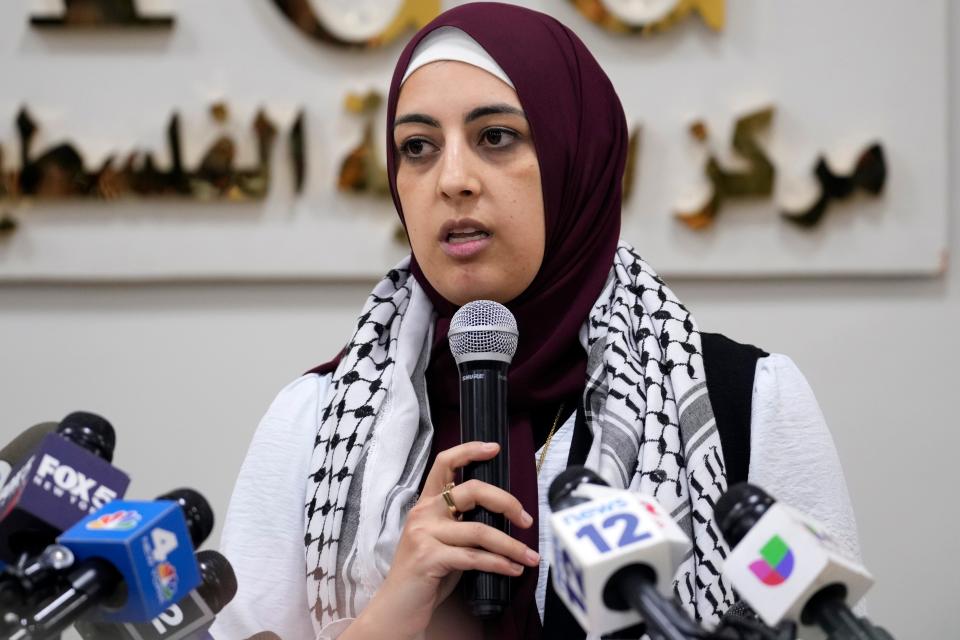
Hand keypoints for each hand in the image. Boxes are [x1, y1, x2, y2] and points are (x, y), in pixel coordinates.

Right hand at [348, 441, 538, 638]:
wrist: (397, 607)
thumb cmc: (426, 574)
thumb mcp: (442, 540)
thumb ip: (461, 522)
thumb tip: (503, 515)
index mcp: (426, 504)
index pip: (444, 463)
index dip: (469, 451)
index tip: (493, 447)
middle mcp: (423, 513)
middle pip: (472, 491)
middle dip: (506, 502)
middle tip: (526, 520)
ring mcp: (424, 535)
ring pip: (480, 530)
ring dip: (511, 545)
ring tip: (530, 556)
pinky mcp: (429, 558)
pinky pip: (474, 557)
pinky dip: (500, 564)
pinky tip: (513, 569)